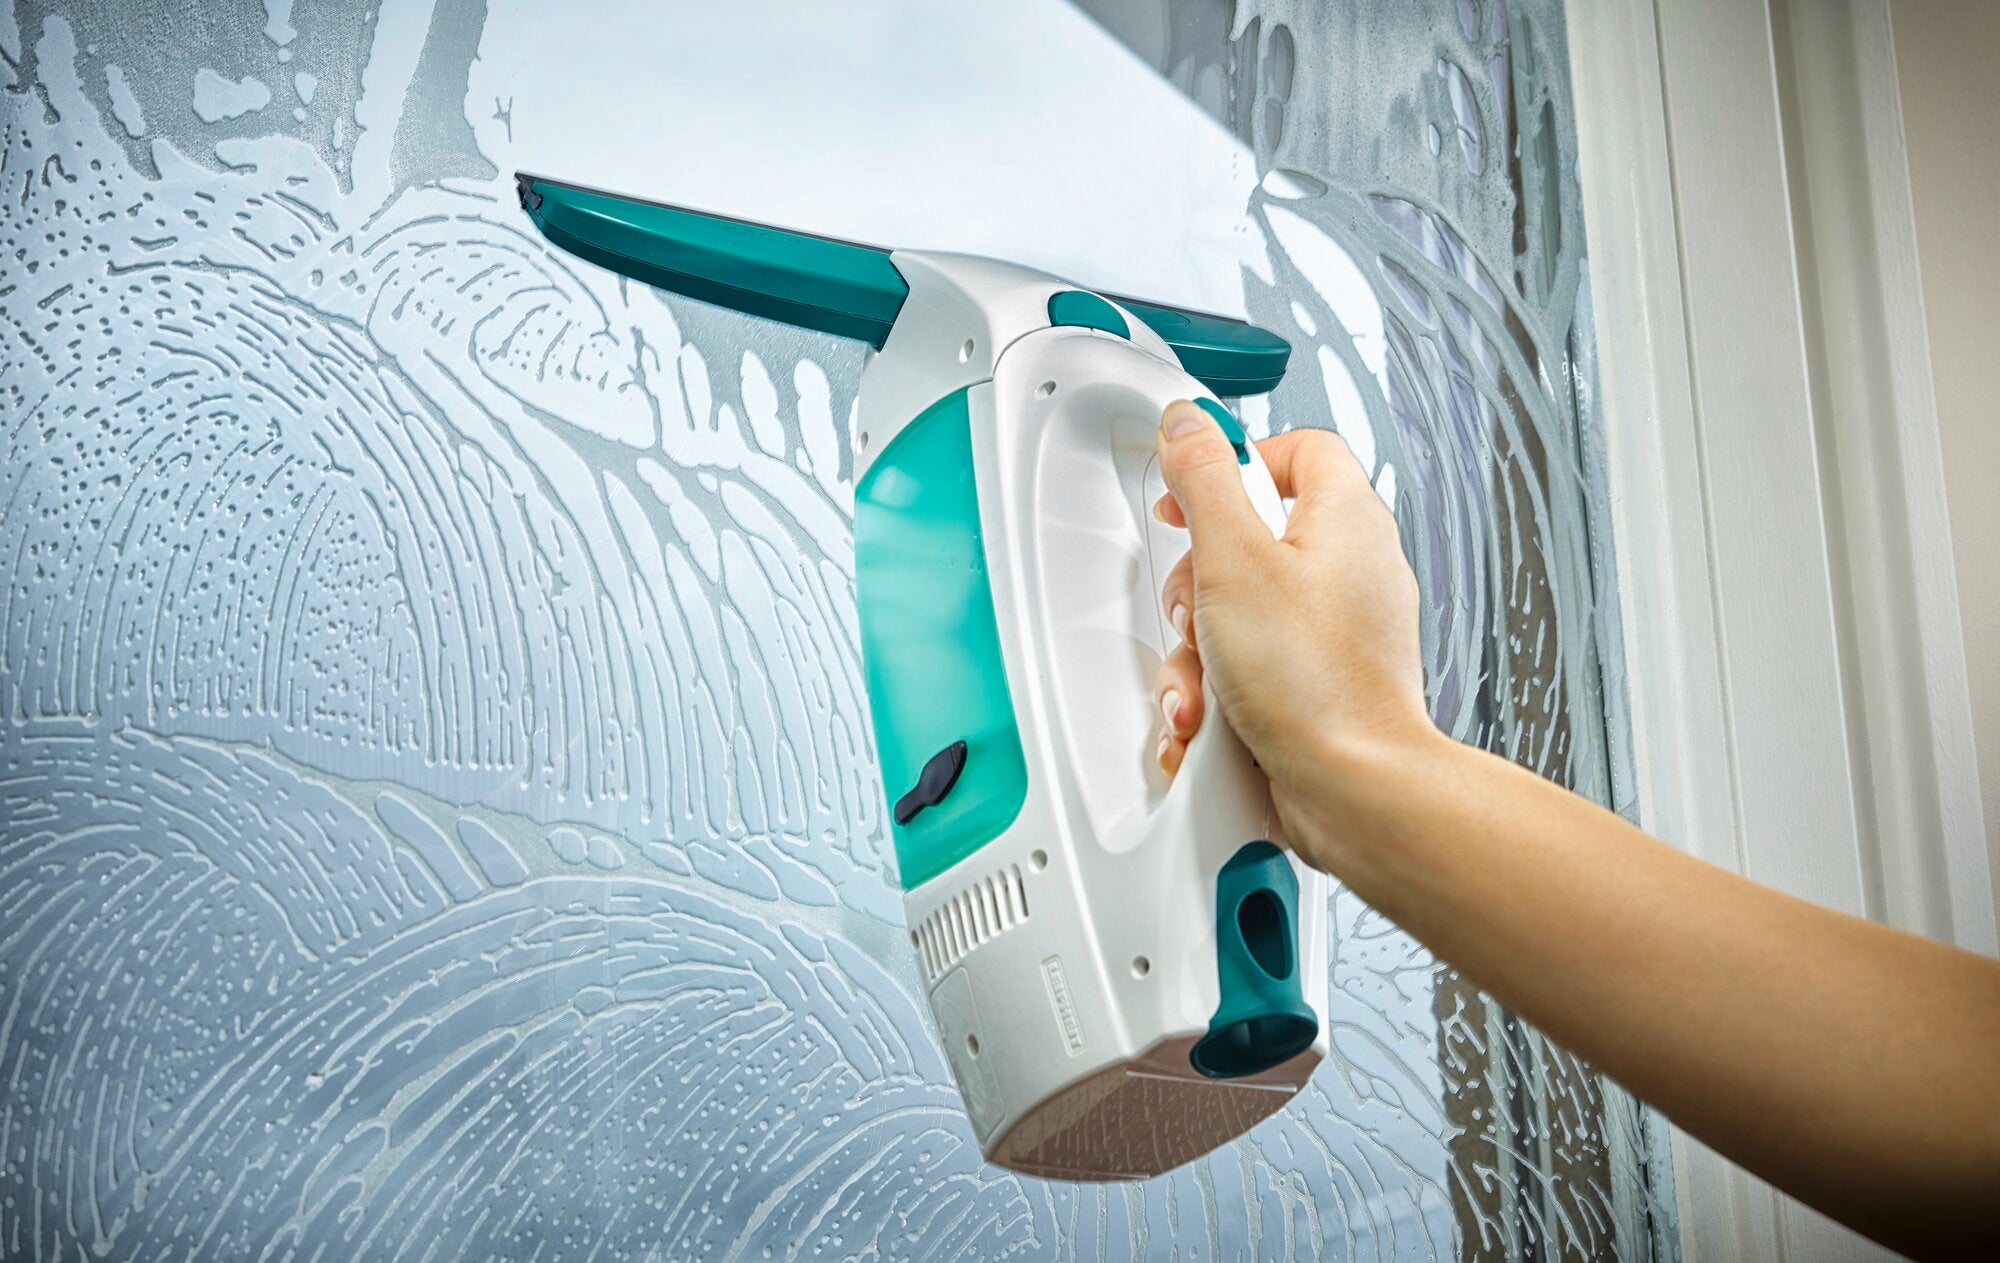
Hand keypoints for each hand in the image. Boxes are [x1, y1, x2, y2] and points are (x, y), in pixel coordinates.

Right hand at [1150, 399, 1432, 871]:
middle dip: (1200, 581)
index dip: (1236, 461)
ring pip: (1240, 614)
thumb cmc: (1314, 682)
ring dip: (1200, 652)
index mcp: (1346, 519)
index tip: (1190, 492)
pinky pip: (1251, 670)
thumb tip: (1189, 425)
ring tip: (1206, 682)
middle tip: (1196, 606)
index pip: (1297, 450)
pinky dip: (1220, 694)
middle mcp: (1350, 572)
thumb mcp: (1235, 559)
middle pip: (1249, 540)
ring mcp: (1336, 633)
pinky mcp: (1318, 686)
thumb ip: (1206, 479)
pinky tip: (1211, 719)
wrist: (1352, 788)